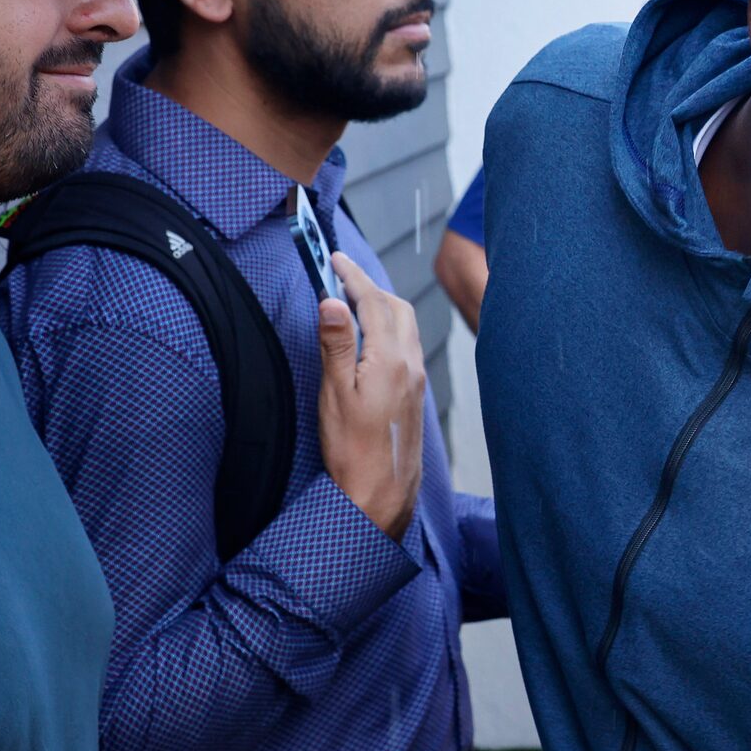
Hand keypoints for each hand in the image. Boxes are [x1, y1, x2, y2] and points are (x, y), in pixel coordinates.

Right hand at [318, 250, 425, 541]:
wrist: (380, 493)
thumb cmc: (353, 449)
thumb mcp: (335, 393)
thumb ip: (336, 344)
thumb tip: (333, 301)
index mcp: (391, 360)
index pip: (374, 302)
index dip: (353, 276)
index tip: (335, 257)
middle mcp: (411, 365)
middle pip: (397, 308)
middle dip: (370, 286)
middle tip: (342, 273)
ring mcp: (417, 380)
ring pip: (406, 327)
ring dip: (383, 306)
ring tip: (355, 298)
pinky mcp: (416, 394)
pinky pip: (408, 346)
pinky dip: (390, 327)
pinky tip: (373, 337)